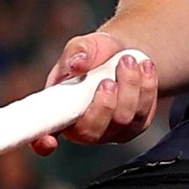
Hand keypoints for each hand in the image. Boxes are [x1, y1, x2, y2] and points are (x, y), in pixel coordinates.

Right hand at [32, 33, 158, 154]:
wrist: (120, 54)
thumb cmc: (93, 54)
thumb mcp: (82, 46)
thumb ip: (77, 52)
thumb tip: (77, 64)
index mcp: (57, 112)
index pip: (42, 136)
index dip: (42, 143)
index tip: (49, 141)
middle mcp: (82, 128)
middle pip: (92, 131)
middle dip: (104, 105)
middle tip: (109, 79)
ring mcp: (110, 131)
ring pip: (122, 121)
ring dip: (129, 89)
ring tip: (129, 60)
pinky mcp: (134, 127)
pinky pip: (143, 115)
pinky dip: (146, 89)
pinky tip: (145, 68)